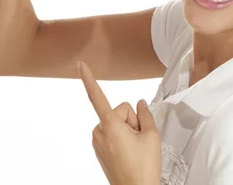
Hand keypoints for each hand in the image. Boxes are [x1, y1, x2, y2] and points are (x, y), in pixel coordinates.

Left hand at [77, 61, 160, 184]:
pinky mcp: (99, 148)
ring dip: (127, 130)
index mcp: (110, 125)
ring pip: (116, 122)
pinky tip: (129, 152)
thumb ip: (146, 114)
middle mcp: (99, 131)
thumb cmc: (143, 169)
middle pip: (119, 110)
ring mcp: (98, 141)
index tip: (80, 64)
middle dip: (131, 120)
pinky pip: (112, 133)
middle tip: (140, 140)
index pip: (97, 95)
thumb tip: (140, 104)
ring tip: (134, 149)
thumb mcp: (152, 136)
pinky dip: (122, 138)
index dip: (88, 78)